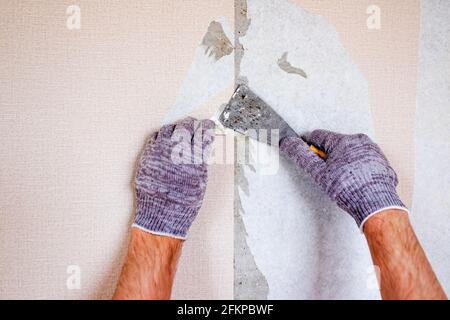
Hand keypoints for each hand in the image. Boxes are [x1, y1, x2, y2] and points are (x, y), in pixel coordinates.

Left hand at [133, 117, 214, 238]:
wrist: (162, 216)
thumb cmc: (183, 203)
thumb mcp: (200, 181)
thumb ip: (200, 161)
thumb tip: (201, 147)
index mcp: (194, 159)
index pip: (202, 134)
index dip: (206, 128)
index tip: (207, 125)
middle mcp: (177, 153)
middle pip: (185, 128)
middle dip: (191, 124)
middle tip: (193, 123)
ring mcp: (160, 153)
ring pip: (168, 130)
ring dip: (175, 128)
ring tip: (179, 131)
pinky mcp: (147, 157)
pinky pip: (154, 139)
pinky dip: (161, 137)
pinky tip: (165, 140)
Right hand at [280, 130, 406, 229]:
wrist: (376, 205)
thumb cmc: (348, 189)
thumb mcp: (318, 173)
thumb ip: (302, 155)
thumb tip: (288, 142)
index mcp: (343, 140)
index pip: (318, 136)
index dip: (309, 147)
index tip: (310, 158)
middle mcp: (360, 141)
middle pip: (335, 144)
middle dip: (328, 157)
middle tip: (328, 175)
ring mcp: (373, 151)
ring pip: (349, 153)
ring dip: (343, 163)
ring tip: (343, 181)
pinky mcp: (382, 162)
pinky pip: (363, 161)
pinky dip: (356, 169)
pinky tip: (355, 182)